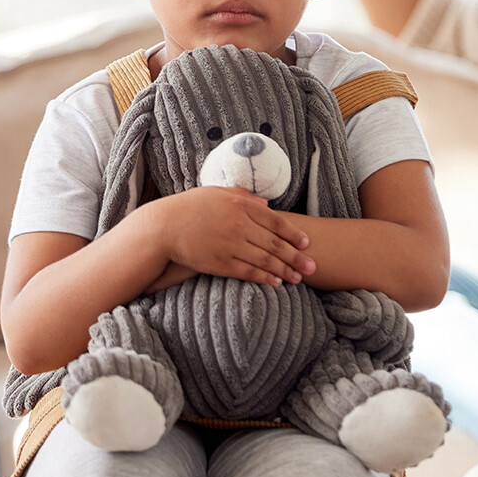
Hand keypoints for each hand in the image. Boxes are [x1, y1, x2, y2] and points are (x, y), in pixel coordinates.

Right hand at [145, 186, 314, 286]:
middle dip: (296, 256)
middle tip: (313, 266)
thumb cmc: (190, 207)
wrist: (164, 227)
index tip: (306, 242)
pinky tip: (276, 283)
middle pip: (274, 244)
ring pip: (265, 260)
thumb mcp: (216, 193)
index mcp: (239, 205)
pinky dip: (264, 278)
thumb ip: (243, 197)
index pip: (274, 220)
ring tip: (299, 277)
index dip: (293, 233)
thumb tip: (267, 204)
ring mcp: (230, 245)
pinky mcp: (220, 263)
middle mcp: (238, 225)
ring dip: (285, 270)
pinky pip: (248, 272)